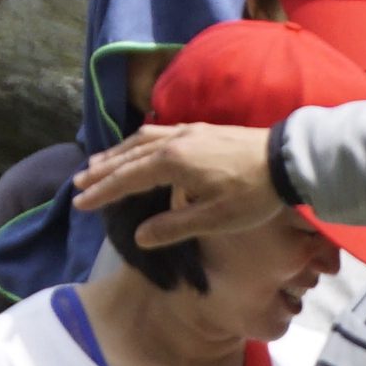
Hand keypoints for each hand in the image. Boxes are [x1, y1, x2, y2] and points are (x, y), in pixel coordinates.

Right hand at [64, 123, 291, 252]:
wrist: (287, 159)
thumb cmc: (253, 194)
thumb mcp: (214, 219)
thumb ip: (174, 226)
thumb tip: (140, 236)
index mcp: (173, 162)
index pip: (127, 179)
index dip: (102, 192)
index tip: (80, 203)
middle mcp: (174, 141)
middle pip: (128, 156)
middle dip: (101, 171)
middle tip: (78, 183)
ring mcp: (188, 131)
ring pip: (142, 140)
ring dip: (117, 153)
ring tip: (99, 164)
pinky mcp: (202, 129)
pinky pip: (159, 133)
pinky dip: (139, 143)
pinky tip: (141, 149)